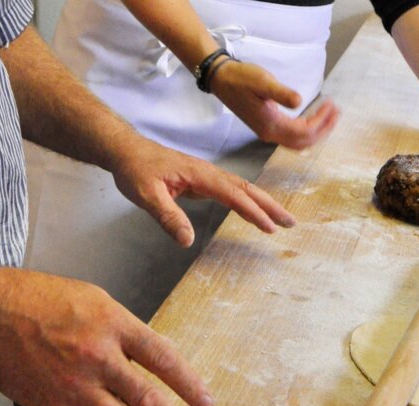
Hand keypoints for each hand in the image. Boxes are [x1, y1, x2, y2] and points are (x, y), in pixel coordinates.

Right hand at [0, 271, 213, 405]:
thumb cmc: (42, 300)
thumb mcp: (94, 300)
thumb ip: (125, 330)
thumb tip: (155, 358)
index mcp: (114, 325)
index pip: (163, 357)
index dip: (189, 384)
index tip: (206, 405)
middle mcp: (98, 357)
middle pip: (147, 399)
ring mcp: (75, 385)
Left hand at [111, 137, 296, 246]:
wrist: (126, 151)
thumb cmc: (135, 170)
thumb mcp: (146, 196)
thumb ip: (167, 217)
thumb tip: (187, 241)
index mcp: (200, 174)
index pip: (233, 195)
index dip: (253, 212)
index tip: (269, 227)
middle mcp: (208, 173)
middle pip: (247, 189)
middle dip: (270, 206)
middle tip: (291, 222)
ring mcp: (206, 176)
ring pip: (241, 189)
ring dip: (262, 203)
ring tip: (280, 220)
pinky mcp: (201, 181)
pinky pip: (231, 191)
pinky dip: (247, 201)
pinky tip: (252, 211)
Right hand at [210, 60, 339, 149]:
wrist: (222, 80)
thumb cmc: (241, 78)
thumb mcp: (263, 82)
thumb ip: (281, 93)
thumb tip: (300, 101)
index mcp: (270, 125)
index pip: (304, 132)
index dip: (321, 121)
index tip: (332, 105)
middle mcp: (269, 134)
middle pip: (303, 142)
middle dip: (323, 130)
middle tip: (336, 113)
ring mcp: (267, 132)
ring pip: (298, 142)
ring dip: (316, 133)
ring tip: (329, 116)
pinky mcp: (265, 127)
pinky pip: (291, 137)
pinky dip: (305, 131)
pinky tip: (311, 118)